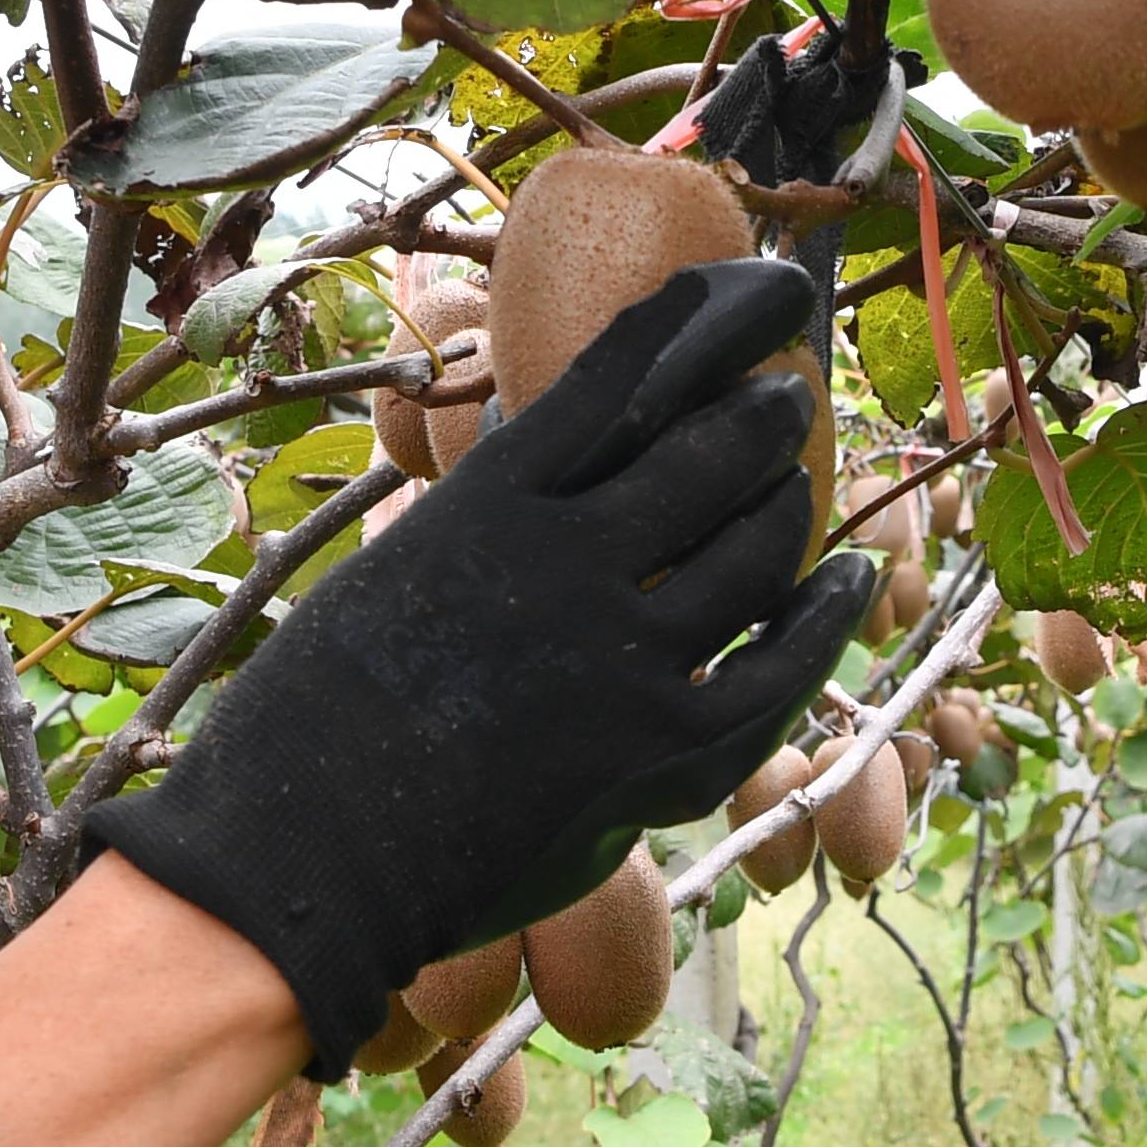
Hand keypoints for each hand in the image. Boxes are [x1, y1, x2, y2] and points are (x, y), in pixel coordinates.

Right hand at [85, 255, 868, 1073]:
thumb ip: (483, 519)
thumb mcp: (392, 574)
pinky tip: (845, 581)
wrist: (301, 857)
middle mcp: (562, 561)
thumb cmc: (315, 721)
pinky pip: (776, 670)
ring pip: (751, 547)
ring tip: (795, 480)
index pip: (621, 375)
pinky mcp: (659, 751)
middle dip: (759, 412)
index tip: (752, 289)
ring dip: (786, 500)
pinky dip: (821, 617)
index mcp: (485, 503)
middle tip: (780, 397)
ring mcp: (618, 658)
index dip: (703, 319)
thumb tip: (543, 456)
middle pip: (706, 451)